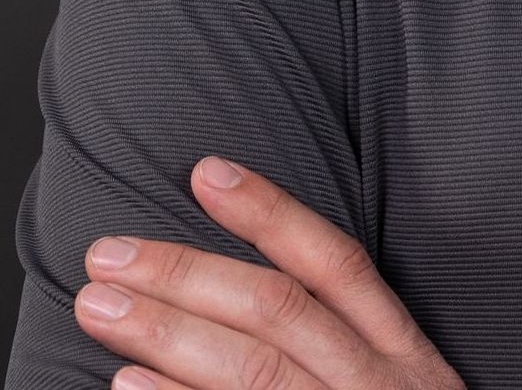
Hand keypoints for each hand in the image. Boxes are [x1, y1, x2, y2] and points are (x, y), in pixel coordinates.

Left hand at [73, 155, 463, 389]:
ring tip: (102, 307)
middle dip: (189, 273)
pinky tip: (128, 386)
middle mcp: (374, 386)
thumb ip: (347, 342)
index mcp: (400, 354)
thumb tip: (244, 296)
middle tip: (110, 255)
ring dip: (168, 332)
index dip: (271, 212)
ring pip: (254, 370)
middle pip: (278, 312)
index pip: (335, 264)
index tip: (207, 173)